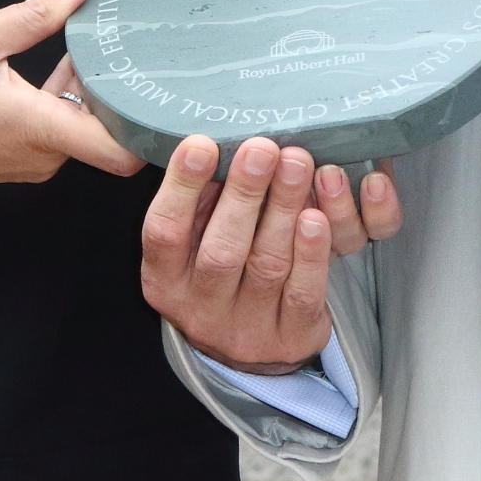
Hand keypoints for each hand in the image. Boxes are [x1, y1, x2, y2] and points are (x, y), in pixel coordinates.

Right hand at [0, 0, 141, 201]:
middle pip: (108, 130)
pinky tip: (61, 63)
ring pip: (81, 128)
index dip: (148, 126)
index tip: (164, 90)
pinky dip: (65, 101)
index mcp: (43, 129)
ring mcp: (30, 162)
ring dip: (88, 92)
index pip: (122, 151)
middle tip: (136, 47)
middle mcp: (45, 156)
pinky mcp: (16, 160)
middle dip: (120, 91)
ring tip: (100, 46)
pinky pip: (58, 131)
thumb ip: (34, 15)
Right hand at [141, 134, 401, 373]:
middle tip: (262, 148)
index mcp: (165, 279)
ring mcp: (245, 331)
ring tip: (297, 163)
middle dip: (244, 194)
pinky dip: (310, 254)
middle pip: (221, 251)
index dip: (182, 187)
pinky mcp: (289, 340)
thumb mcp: (195, 239)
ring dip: (283, 210)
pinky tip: (316, 217)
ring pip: (266, 266)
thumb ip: (199, 199)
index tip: (201, 143)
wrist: (254, 343)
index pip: (164, 232)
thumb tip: (215, 137)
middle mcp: (199, 310)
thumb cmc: (221, 264)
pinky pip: (302, 294)